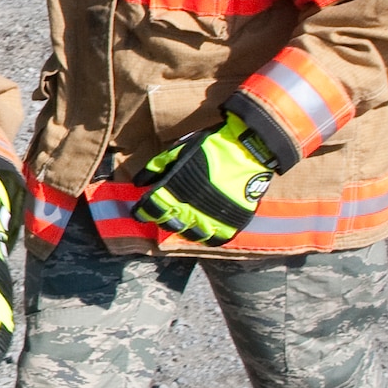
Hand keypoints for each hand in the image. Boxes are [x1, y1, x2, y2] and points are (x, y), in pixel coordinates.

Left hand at [133, 112, 278, 245]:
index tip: (139, 212)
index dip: (142, 212)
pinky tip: (203, 231)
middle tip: (163, 213)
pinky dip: (206, 237)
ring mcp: (211, 218)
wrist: (247, 149)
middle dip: (162, 219)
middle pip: (169, 223)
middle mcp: (191, 207)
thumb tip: (139, 182)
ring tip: (183, 222)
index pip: (152, 208)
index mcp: (176, 188)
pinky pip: (214, 239)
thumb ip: (157, 167)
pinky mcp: (230, 223)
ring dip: (183, 229)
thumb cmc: (211, 147)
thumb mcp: (179, 150)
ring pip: (190, 234)